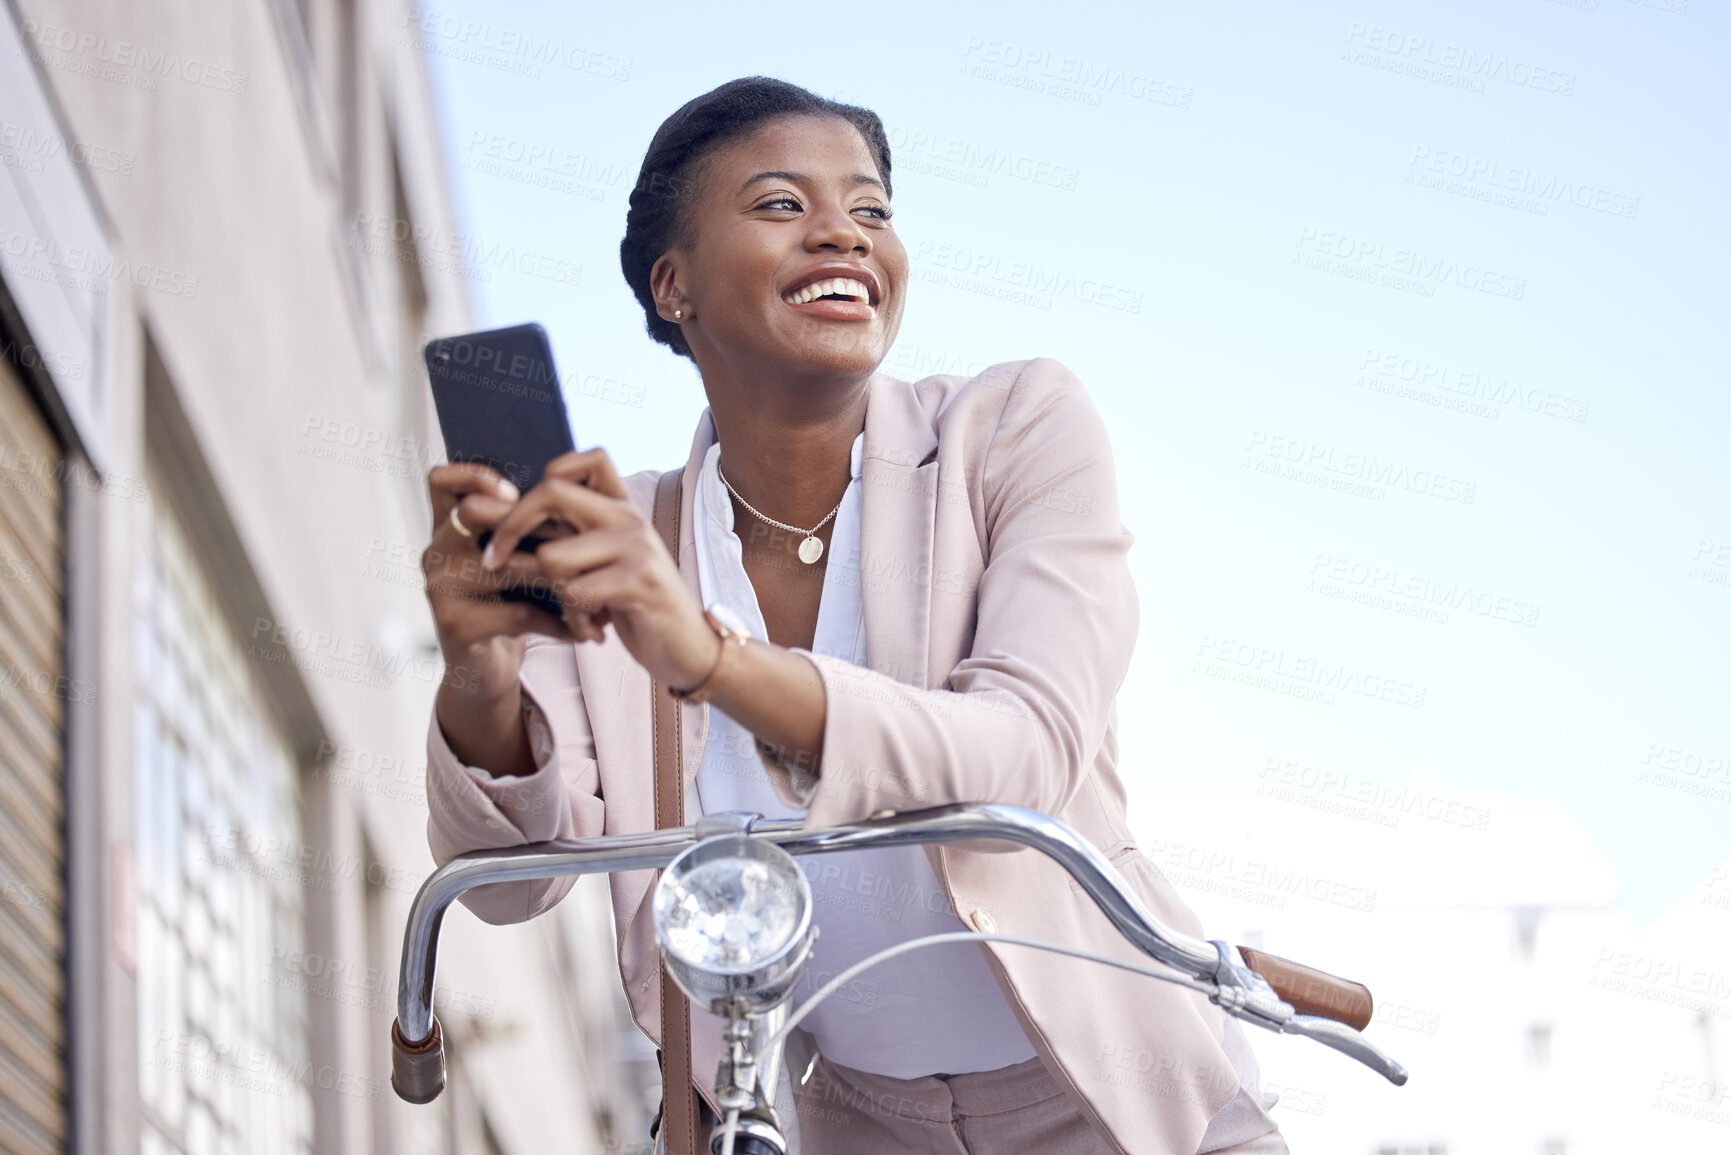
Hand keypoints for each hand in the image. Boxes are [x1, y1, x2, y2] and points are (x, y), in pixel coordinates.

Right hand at [423, 462, 575, 697]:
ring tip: (591, 588)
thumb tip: (571, 493)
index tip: (515, 489)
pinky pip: (519, 612)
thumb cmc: (503, 605)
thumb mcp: (509, 561)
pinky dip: (557, 623)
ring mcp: (441, 588)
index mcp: (447, 529)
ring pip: (507, 565)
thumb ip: (521, 528)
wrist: (483, 668)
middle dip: (530, 521)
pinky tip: (578, 631)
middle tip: (573, 537)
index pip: (441, 480)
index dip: (473, 474)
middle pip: (472, 512)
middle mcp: (436, 552)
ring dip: (556, 576)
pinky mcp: (456, 624)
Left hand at [483, 449, 721, 690]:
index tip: (515, 513)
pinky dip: (574, 617)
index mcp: (620, 508)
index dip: (542, 478)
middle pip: (552, 493)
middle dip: (511, 526)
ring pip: (553, 555)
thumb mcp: (597, 563)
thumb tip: (488, 513)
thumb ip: (559, 537)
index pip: (581, 461)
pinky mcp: (640, 580)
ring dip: (552, 591)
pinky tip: (593, 629)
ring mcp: (636, 546)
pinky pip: (575, 592)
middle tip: (494, 558)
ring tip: (575, 611)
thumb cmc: (636, 605)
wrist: (689, 647)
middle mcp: (628, 518)